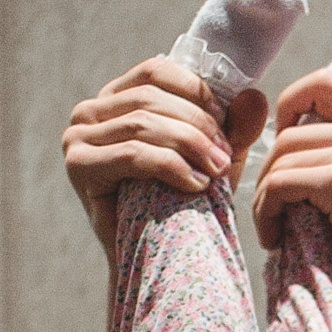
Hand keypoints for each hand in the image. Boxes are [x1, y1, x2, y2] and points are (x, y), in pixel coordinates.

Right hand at [63, 58, 268, 256]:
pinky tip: (195, 184)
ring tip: (216, 171)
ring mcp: (77, 137)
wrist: (154, 259)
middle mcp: (89, 111)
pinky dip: (170, 166)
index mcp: (116, 97)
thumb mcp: (212, 155)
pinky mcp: (78, 166)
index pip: (156, 72)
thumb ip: (234, 125)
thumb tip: (254, 96)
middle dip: (196, 125)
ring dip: (188, 146)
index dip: (195, 91)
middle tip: (224, 156)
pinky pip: (132, 154)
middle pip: (150, 98)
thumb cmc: (181, 201)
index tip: (226, 122)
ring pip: (143, 124)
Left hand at [252, 68, 331, 311]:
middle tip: (271, 205)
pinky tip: (273, 235)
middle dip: (268, 171)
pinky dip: (265, 212)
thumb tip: (304, 146)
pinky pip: (278, 186)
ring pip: (279, 162)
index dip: (290, 101)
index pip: (324, 82)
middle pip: (288, 134)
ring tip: (271, 225)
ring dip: (263, 198)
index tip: (281, 137)